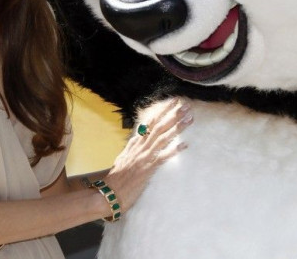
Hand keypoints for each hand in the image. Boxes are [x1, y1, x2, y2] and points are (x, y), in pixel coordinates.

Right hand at [103, 98, 191, 214]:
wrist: (108, 193)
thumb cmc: (116, 179)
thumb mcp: (122, 158)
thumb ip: (131, 147)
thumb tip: (138, 138)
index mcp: (135, 143)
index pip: (150, 122)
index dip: (162, 111)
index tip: (172, 102)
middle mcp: (140, 147)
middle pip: (158, 126)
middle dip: (172, 114)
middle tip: (185, 105)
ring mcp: (143, 156)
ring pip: (162, 137)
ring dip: (177, 127)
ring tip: (189, 119)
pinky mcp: (147, 168)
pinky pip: (163, 156)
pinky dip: (174, 150)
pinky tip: (185, 144)